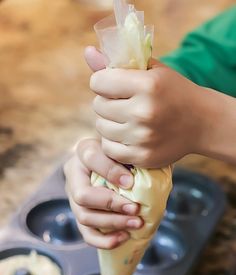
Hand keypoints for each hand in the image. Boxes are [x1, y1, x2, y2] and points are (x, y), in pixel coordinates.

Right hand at [64, 138, 142, 249]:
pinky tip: (124, 237)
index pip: (91, 157)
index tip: (131, 182)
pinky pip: (87, 234)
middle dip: (111, 205)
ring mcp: (74, 197)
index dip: (110, 171)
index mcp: (84, 151)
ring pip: (84, 217)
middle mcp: (74, 174)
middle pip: (82, 195)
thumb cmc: (123, 154)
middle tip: (135, 208)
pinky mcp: (81, 216)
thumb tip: (142, 180)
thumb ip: (131, 157)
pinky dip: (105, 240)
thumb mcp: (126, 149)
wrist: (114, 163)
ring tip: (136, 223)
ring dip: (112, 223)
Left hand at [87, 48, 209, 167]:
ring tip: (126, 118)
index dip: (103, 82)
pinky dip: (113, 141)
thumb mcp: (152, 70)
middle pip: (98, 105)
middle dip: (106, 102)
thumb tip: (87, 52)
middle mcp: (143, 112)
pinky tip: (126, 135)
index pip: (98, 82)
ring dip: (109, 121)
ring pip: (101, 127)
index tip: (113, 84)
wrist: (202, 123)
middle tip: (123, 103)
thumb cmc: (173, 92)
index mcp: (147, 85)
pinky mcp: (142, 156)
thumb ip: (119, 61)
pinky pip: (109, 148)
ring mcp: (142, 137)